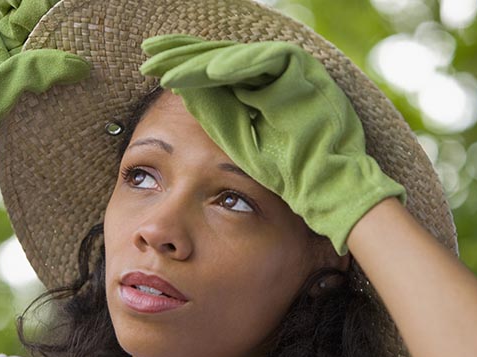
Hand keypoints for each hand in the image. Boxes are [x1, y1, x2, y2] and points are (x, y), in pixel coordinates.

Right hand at [0, 0, 89, 177]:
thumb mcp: (2, 89)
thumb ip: (39, 73)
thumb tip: (84, 67)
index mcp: (30, 81)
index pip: (62, 58)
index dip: (78, 44)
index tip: (100, 32)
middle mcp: (18, 60)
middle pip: (50, 32)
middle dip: (66, 18)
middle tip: (88, 5)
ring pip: (29, 12)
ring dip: (42, 3)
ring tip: (62, 0)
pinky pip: (3, 1)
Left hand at [139, 34, 406, 255]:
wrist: (327, 187)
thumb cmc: (288, 172)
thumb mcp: (242, 142)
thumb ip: (218, 116)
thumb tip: (184, 93)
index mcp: (256, 89)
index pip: (214, 69)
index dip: (183, 66)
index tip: (151, 67)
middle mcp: (271, 74)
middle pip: (220, 55)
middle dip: (183, 53)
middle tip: (149, 50)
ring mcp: (288, 69)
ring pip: (237, 56)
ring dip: (202, 60)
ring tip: (169, 67)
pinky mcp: (303, 71)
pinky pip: (266, 61)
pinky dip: (240, 64)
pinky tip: (211, 71)